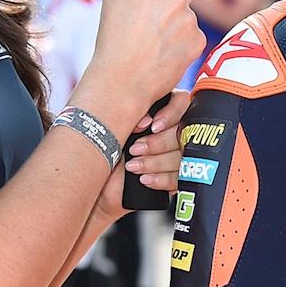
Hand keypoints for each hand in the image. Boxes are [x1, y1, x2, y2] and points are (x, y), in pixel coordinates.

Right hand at [73, 0, 203, 138]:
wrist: (122, 80)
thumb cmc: (112, 38)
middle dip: (168, 0)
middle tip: (147, 21)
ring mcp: (190, 20)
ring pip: (186, 14)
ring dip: (175, 22)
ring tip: (152, 40)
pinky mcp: (198, 41)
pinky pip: (192, 33)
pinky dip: (182, 40)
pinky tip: (163, 51)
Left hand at [91, 89, 190, 223]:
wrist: (104, 183)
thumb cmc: (110, 148)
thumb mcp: (120, 126)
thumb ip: (136, 117)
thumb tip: (144, 121)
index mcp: (164, 110)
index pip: (181, 102)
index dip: (170, 114)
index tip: (153, 126)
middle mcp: (175, 130)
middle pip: (181, 132)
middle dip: (157, 143)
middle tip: (135, 149)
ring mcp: (179, 155)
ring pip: (181, 156)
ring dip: (155, 162)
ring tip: (134, 166)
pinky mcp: (178, 177)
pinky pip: (178, 178)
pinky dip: (161, 179)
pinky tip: (145, 179)